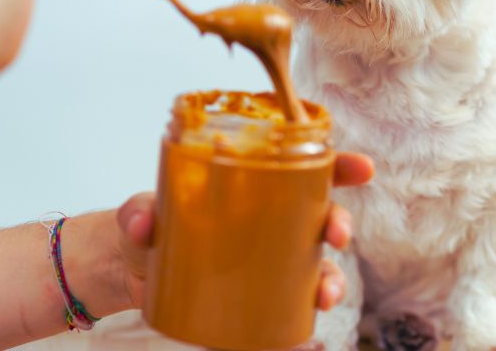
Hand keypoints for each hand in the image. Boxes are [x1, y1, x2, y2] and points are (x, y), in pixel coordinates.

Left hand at [114, 151, 374, 310]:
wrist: (133, 267)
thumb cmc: (151, 222)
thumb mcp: (142, 211)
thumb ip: (138, 213)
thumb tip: (141, 225)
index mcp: (258, 184)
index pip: (308, 169)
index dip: (341, 166)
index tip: (361, 169)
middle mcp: (274, 220)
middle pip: (324, 216)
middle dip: (340, 223)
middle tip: (337, 235)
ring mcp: (270, 259)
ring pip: (318, 267)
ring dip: (331, 280)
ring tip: (325, 295)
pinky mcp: (259, 292)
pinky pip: (293, 304)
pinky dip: (303, 317)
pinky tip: (306, 330)